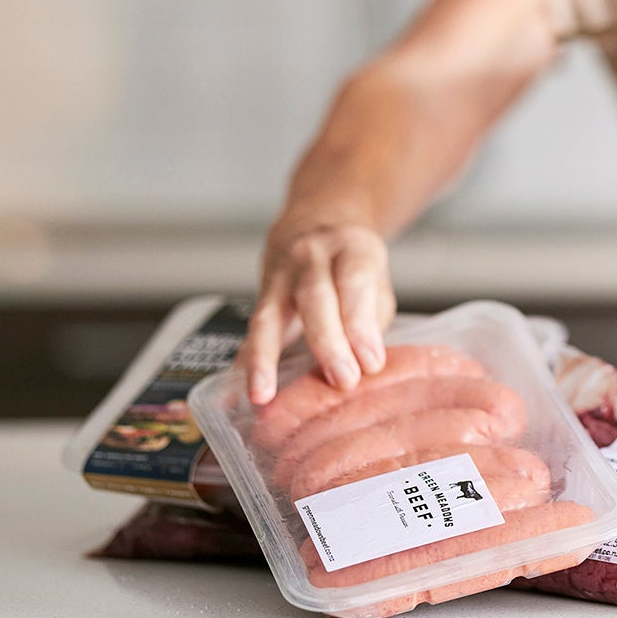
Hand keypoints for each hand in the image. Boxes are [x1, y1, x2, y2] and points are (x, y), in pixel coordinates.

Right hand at [244, 216, 395, 404]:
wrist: (315, 222)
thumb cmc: (352, 262)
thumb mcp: (376, 278)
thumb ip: (372, 318)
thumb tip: (366, 367)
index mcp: (351, 247)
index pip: (355, 283)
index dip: (361, 325)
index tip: (371, 364)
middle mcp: (311, 255)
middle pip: (315, 299)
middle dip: (329, 344)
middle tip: (343, 381)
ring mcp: (279, 273)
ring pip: (269, 315)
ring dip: (264, 358)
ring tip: (263, 394)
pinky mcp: (260, 295)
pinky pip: (252, 330)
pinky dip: (247, 360)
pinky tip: (240, 389)